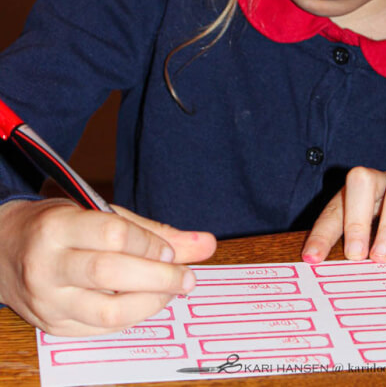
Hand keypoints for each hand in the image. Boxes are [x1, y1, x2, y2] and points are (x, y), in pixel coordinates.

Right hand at [0, 198, 215, 335]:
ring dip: (150, 303)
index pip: (113, 234)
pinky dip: (132, 317)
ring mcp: (47, 301)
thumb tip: (207, 244)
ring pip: (107, 312)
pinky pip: (100, 329)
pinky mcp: (52, 326)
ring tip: (172, 292)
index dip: (150, 243)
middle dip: (159, 278)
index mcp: (58, 227)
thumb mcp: (100, 214)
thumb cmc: (60, 225)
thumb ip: (153, 230)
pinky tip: (146, 303)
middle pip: (111, 274)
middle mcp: (47, 265)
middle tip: (188, 278)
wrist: (4, 249)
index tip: (174, 250)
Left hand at [302, 167, 385, 263]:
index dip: (322, 232)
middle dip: (355, 217)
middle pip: (362, 179)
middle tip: (355, 255)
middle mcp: (385, 182)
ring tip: (383, 258)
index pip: (336, 208)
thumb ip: (356, 249)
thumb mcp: (376, 234)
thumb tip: (327, 275)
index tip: (312, 259)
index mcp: (362, 192)